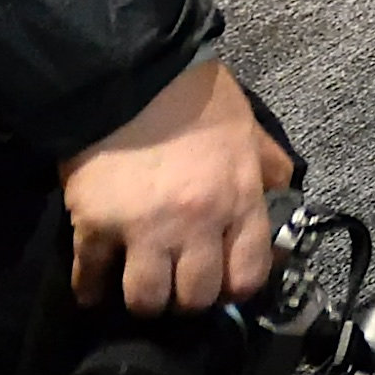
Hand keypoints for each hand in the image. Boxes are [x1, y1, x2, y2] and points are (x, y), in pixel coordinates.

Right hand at [63, 59, 291, 315]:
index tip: (223, 284)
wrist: (130, 74)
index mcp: (239, 199)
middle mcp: (197, 223)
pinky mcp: (94, 227)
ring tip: (141, 285)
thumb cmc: (194, 98)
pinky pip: (90, 278)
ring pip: (145, 300)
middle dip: (188, 299)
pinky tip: (93, 289)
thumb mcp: (247, 129)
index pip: (247, 274)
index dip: (235, 288)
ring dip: (143, 299)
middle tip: (179, 286)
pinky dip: (90, 289)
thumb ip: (266, 165)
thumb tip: (284, 189)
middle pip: (195, 297)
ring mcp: (144, 229)